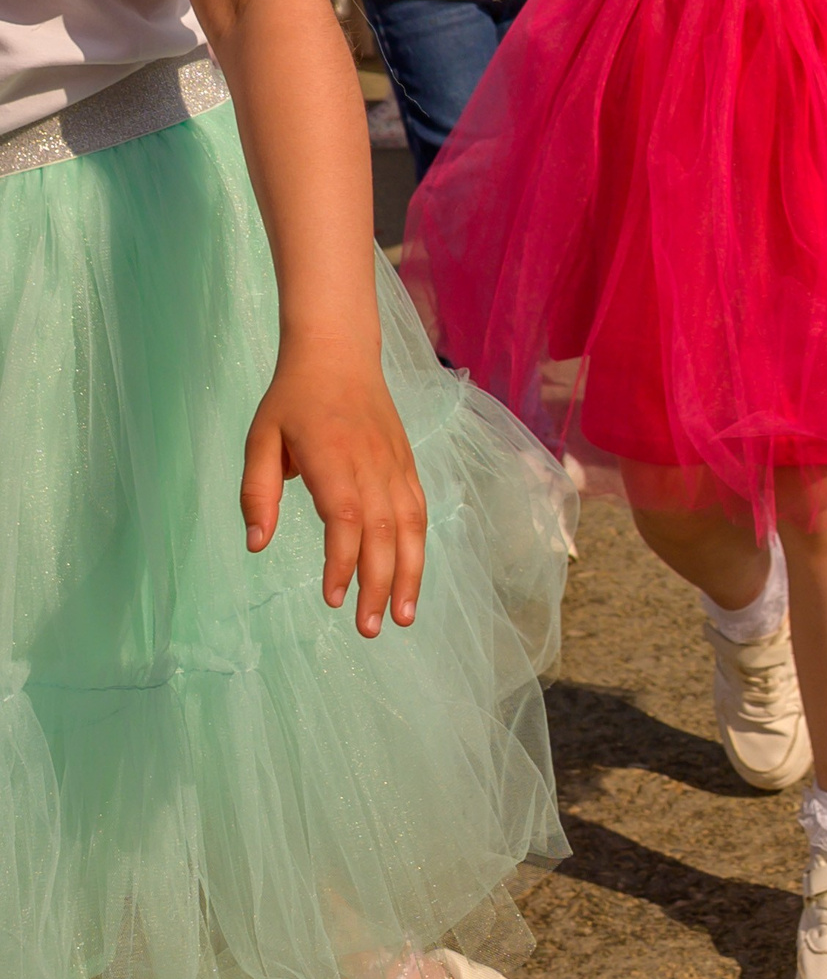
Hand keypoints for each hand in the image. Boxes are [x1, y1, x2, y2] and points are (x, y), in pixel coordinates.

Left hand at [242, 340, 427, 636]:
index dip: (342, 562)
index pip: (344, 518)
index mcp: (332, 457)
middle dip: (379, 583)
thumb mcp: (260, 437)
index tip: (331, 599)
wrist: (339, 350)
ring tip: (403, 615)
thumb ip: (257, 490)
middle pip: (382, 531)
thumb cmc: (293, 397)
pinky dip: (418, 543)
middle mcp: (369, 462)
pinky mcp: (405, 460)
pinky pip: (417, 507)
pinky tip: (413, 572)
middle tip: (369, 628)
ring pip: (409, 524)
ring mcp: (393, 461)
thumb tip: (256, 544)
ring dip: (409, 571)